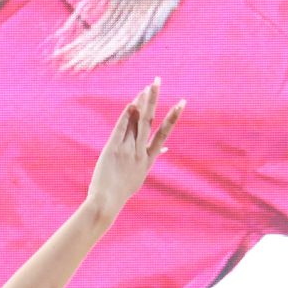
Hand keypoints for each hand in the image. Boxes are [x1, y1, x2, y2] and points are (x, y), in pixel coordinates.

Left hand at [86, 80, 183, 221]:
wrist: (105, 205)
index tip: (182, 102)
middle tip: (157, 82)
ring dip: (141, 104)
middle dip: (153, 101)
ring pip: (137, 123)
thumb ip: (147, 161)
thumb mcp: (137, 179)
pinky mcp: (112, 151)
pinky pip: (121, 129)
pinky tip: (131, 104)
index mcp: (147, 161)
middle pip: (149, 122)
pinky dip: (126, 116)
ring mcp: (126, 152)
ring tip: (147, 87)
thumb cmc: (119, 195)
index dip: (173, 118)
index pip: (163, 135)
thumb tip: (164, 149)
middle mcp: (139, 154)